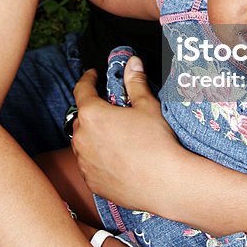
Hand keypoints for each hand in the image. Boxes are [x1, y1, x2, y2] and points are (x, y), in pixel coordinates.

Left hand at [71, 60, 185, 211]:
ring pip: (83, 143)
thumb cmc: (156, 142)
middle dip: (94, 111)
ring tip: (117, 136)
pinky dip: (98, 158)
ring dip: (94, 136)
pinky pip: (89, 165)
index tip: (93, 75)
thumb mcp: (147, 106)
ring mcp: (84, 163)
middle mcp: (81, 138)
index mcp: (92, 115)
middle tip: (112, 110)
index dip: (88, 79)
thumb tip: (132, 62)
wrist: (164, 183)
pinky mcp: (91, 182)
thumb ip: (135, 82)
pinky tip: (118, 158)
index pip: (82, 89)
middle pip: (81, 118)